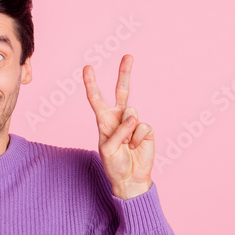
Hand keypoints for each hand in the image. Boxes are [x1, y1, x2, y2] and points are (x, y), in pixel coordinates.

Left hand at [83, 54, 154, 197]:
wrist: (130, 179)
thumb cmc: (114, 165)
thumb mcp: (107, 150)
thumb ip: (117, 132)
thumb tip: (133, 116)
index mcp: (104, 120)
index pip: (96, 99)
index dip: (91, 84)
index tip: (88, 67)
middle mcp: (119, 118)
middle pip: (122, 91)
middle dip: (125, 73)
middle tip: (128, 55)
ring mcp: (134, 123)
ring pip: (131, 112)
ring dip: (127, 131)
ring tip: (126, 146)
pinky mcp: (147, 130)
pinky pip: (142, 127)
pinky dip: (137, 139)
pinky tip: (136, 147)